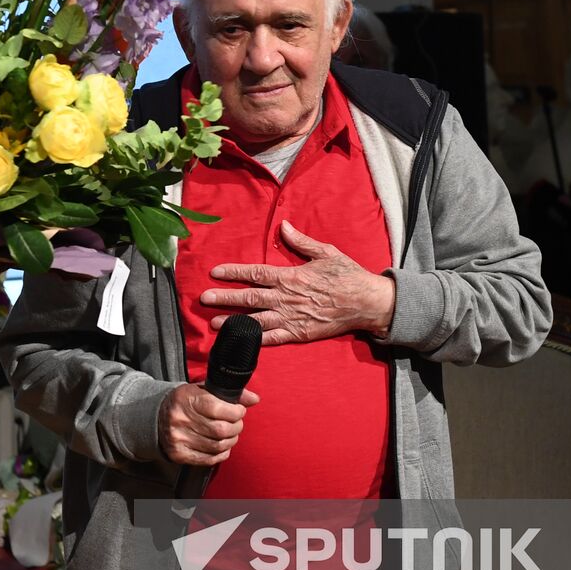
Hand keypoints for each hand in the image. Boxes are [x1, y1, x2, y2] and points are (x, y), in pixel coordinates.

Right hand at [158, 384, 260, 465]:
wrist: (157, 417)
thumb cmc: (185, 402)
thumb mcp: (203, 390)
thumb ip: (229, 393)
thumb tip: (254, 399)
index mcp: (186, 399)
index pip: (218, 408)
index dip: (236, 412)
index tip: (239, 411)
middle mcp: (180, 419)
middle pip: (220, 430)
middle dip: (236, 427)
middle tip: (237, 423)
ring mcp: (178, 438)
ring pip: (217, 446)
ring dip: (231, 441)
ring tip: (231, 434)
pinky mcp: (178, 454)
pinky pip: (208, 459)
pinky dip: (222, 454)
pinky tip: (223, 446)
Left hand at [199, 220, 394, 344]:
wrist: (367, 302)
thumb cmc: (347, 275)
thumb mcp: (325, 252)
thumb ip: (301, 241)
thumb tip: (283, 226)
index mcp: (290, 276)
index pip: (254, 273)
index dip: (233, 272)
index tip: (215, 272)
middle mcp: (286, 298)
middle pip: (248, 297)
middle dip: (224, 298)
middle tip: (204, 298)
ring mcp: (291, 318)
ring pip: (255, 320)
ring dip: (233, 322)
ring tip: (213, 324)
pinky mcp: (299, 334)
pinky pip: (273, 339)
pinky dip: (255, 341)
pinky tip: (240, 343)